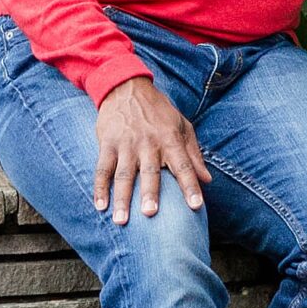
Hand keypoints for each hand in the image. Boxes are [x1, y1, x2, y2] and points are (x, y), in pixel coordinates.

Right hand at [94, 76, 210, 224]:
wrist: (127, 87)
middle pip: (150, 172)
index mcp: (170, 139)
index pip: (183, 165)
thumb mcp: (182, 126)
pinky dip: (99, 188)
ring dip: (122, 198)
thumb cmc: (159, 112)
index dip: (190, 186)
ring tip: (121, 220)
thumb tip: (207, 180)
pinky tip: (100, 206)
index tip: (196, 206)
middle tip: (150, 214)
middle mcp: (148, 143)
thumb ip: (193, 154)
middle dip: (150, 193)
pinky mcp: (107, 143)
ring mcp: (126, 144)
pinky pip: (102, 169)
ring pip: (123, 174)